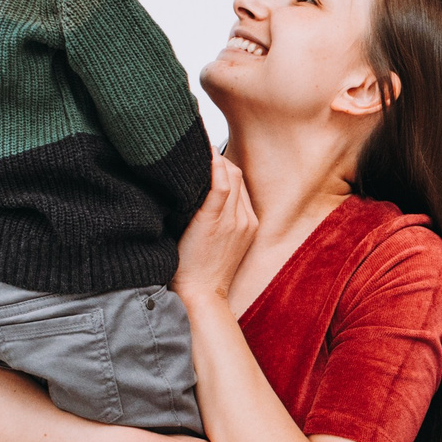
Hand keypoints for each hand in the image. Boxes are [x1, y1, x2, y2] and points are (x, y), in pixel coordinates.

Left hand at [174, 155, 258, 306]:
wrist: (200, 296)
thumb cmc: (201, 274)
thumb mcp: (219, 246)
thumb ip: (217, 222)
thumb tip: (195, 200)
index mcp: (249, 224)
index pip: (239, 183)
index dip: (223, 166)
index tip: (205, 155)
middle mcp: (244, 219)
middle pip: (237, 175)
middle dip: (218, 158)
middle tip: (194, 145)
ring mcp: (232, 220)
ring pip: (230, 176)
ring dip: (213, 157)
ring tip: (192, 145)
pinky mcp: (214, 221)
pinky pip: (220, 186)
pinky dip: (213, 167)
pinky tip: (202, 155)